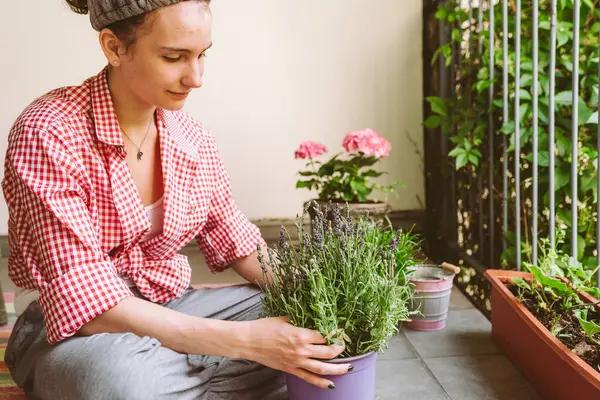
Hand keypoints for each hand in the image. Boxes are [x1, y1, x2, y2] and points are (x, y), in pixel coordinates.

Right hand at [236, 316, 351, 388]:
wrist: (248, 341)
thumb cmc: (264, 327)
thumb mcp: (284, 318)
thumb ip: (300, 320)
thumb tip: (312, 317)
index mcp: (300, 334)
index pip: (325, 336)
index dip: (336, 334)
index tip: (341, 332)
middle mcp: (301, 350)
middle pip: (328, 352)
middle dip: (340, 349)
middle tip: (345, 345)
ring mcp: (296, 362)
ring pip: (322, 368)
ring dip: (338, 369)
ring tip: (348, 368)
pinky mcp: (290, 369)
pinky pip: (309, 378)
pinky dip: (321, 383)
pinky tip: (331, 384)